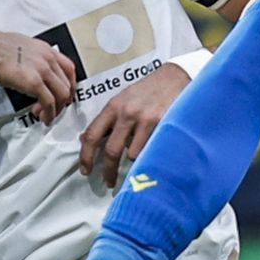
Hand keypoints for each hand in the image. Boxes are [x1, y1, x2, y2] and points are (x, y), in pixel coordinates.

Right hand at [0, 32, 76, 124]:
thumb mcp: (21, 46)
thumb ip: (32, 57)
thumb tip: (33, 69)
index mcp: (45, 49)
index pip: (69, 68)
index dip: (69, 84)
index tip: (65, 94)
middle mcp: (48, 58)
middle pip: (67, 83)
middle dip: (63, 100)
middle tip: (54, 109)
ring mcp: (43, 70)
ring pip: (62, 94)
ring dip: (56, 109)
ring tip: (46, 115)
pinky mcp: (34, 83)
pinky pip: (50, 102)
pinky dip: (49, 113)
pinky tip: (43, 118)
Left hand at [77, 61, 191, 189]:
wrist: (174, 77)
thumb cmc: (147, 91)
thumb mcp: (123, 100)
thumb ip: (109, 120)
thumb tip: (86, 140)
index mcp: (113, 107)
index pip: (92, 135)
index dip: (85, 157)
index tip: (86, 171)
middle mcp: (126, 113)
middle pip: (111, 150)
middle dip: (108, 171)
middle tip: (109, 182)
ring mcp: (145, 119)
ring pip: (133, 154)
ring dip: (134, 164)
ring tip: (138, 165)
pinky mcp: (162, 123)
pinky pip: (152, 150)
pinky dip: (150, 157)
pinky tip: (153, 157)